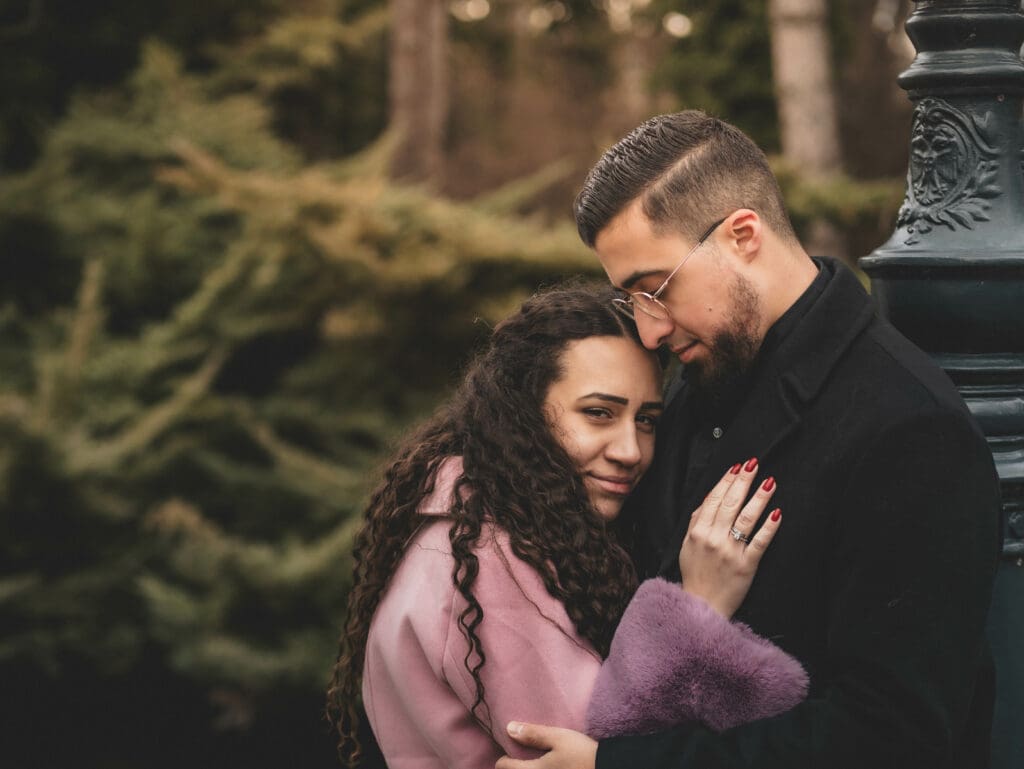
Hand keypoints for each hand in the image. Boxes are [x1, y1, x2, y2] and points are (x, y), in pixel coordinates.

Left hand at [495, 722, 596, 768]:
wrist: (609, 768)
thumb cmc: (582, 753)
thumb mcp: (559, 738)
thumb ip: (533, 734)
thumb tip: (509, 728)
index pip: (504, 767)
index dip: (504, 758)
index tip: (509, 752)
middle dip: (514, 768)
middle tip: (520, 759)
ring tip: (535, 763)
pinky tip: (551, 767)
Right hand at [679, 459, 780, 617]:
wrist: (701, 606)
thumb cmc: (695, 574)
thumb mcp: (687, 545)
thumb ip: (696, 521)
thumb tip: (709, 498)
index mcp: (698, 532)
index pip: (713, 499)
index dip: (725, 481)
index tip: (737, 467)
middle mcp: (713, 539)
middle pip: (729, 503)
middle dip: (743, 481)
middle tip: (754, 464)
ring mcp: (730, 552)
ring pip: (745, 518)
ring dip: (758, 498)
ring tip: (769, 482)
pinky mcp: (747, 566)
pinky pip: (760, 542)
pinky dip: (769, 527)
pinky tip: (777, 513)